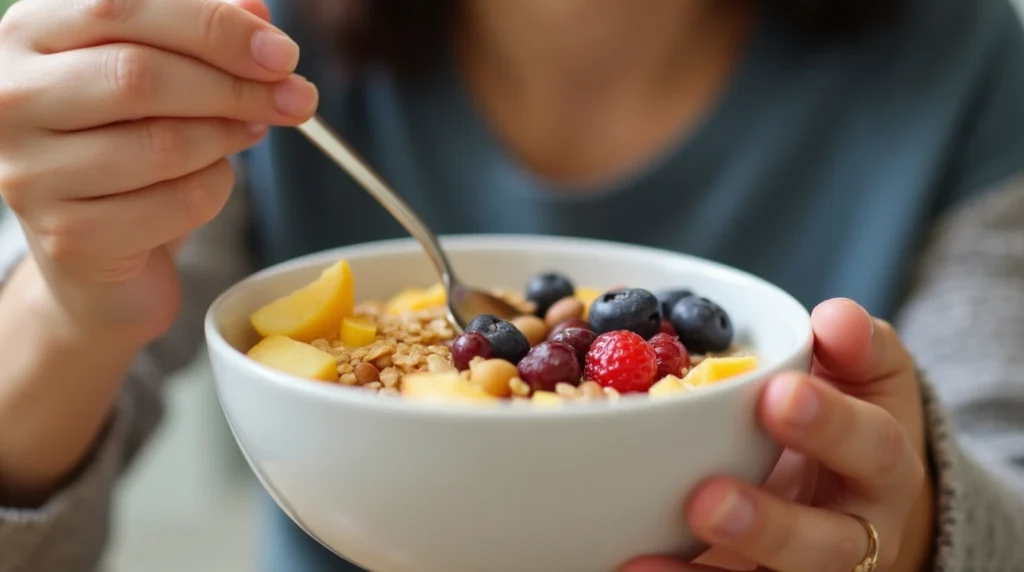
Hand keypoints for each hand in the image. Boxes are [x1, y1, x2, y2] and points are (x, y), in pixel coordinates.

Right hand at [0, 0, 316, 341]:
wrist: (93, 255)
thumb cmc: (125, 146)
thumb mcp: (162, 77)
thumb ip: (200, 36)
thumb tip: (258, 15)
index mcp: (30, 35)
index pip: (119, 6)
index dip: (212, 25)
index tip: (281, 52)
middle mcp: (12, 99)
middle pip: (139, 74)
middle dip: (236, 86)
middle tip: (296, 98)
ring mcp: (31, 173)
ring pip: (164, 143)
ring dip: (229, 138)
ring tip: (250, 131)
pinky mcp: (70, 237)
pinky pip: (177, 202)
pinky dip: (217, 188)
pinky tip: (211, 179)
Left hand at [622, 299, 934, 571]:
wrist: (860, 493)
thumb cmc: (851, 414)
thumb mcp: (867, 374)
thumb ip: (854, 345)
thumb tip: (837, 318)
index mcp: (883, 466)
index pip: (871, 448)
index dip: (830, 426)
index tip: (777, 394)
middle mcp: (856, 533)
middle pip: (825, 545)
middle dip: (767, 525)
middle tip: (708, 499)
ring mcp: (806, 570)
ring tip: (644, 562)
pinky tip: (626, 567)